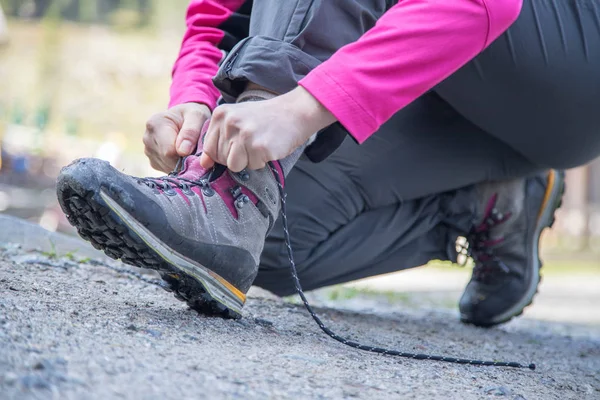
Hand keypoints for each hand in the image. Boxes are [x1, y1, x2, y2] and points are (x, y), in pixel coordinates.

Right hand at [143, 103, 210, 172]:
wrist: (185, 118)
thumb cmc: (192, 115)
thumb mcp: (197, 116)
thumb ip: (191, 131)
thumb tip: (183, 151)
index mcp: (155, 124)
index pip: (169, 151)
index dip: (187, 154)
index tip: (197, 149)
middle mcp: (148, 138)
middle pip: (168, 160)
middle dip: (185, 159)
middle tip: (196, 150)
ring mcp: (148, 151)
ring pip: (169, 167)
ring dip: (182, 163)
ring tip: (190, 150)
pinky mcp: (153, 162)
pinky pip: (168, 170)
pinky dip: (178, 166)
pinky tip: (183, 155)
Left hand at [200, 86, 335, 171]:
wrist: (294, 112)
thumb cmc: (265, 119)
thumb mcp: (237, 121)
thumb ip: (218, 139)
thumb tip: (203, 163)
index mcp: (221, 114)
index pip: (209, 148)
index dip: (223, 153)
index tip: (237, 145)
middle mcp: (230, 123)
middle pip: (221, 159)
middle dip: (236, 157)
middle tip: (252, 142)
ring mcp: (244, 135)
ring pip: (234, 165)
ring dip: (248, 160)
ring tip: (259, 145)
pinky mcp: (259, 146)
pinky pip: (253, 166)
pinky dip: (262, 161)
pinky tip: (269, 146)